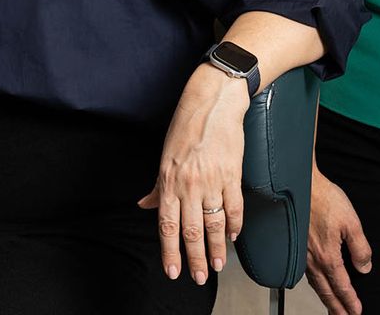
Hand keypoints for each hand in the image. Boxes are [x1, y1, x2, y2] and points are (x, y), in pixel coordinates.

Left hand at [138, 65, 248, 286]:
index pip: (167, 225)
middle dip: (195, 258)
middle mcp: (189, 185)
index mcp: (169, 181)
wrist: (213, 102)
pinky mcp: (232, 174)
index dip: (170, 252)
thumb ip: (157, 186)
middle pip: (192, 230)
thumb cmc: (186, 126)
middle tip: (199, 277)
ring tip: (218, 265)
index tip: (174, 271)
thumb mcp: (165, 156)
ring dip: (217, 248)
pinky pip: (234, 207)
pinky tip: (233, 235)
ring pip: (214, 224)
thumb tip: (144, 204)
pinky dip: (235, 224)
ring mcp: (212, 181)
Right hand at [305, 168, 371, 314]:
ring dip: (326, 299)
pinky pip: (307, 275)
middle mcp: (313, 260)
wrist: (301, 185)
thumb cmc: (324, 199)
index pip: (342, 286)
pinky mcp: (298, 247)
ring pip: (316, 285)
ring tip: (332, 308)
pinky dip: (315, 285)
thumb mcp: (351, 222)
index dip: (350, 301)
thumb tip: (365, 267)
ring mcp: (303, 255)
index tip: (357, 311)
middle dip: (337, 308)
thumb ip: (360, 248)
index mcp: (328, 256)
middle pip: (326, 292)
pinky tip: (317, 284)